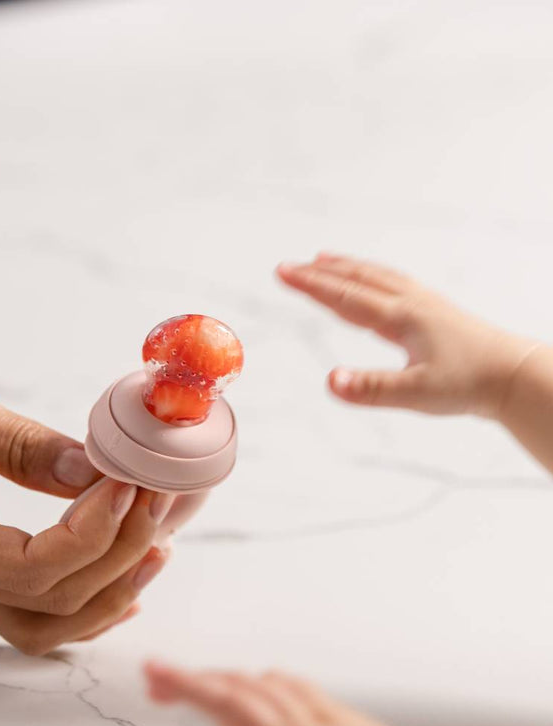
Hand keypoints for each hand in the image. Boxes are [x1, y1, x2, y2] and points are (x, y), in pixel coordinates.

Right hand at [145, 663, 492, 725]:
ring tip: (183, 674)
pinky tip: (248, 679)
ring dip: (213, 676)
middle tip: (152, 671)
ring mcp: (312, 722)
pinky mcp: (329, 709)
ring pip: (253, 687)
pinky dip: (260, 680)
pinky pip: (287, 685)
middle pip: (231, 706)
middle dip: (186, 684)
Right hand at [277, 254, 536, 417]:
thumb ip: (370, 389)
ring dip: (345, 268)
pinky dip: (370, 276)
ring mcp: (424, 304)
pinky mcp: (434, 313)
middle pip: (357, 279)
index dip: (310, 285)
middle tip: (289, 266)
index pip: (345, 297)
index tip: (282, 271)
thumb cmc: (470, 385)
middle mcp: (410, 303)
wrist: (516, 377)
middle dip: (320, 272)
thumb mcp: (416, 393)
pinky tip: (371, 285)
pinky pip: (392, 284)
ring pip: (376, 277)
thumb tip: (329, 381)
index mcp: (401, 318)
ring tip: (323, 260)